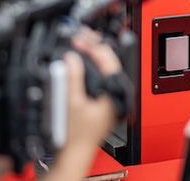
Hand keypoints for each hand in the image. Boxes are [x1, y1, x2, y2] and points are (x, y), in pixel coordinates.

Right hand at [64, 31, 122, 148]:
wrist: (74, 154)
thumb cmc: (77, 135)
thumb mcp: (72, 102)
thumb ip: (72, 78)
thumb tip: (72, 57)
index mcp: (115, 90)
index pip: (107, 58)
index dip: (91, 46)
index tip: (78, 39)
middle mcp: (117, 92)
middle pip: (108, 60)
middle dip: (93, 46)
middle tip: (79, 36)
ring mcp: (112, 96)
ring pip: (104, 68)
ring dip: (91, 55)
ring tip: (80, 44)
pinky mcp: (105, 100)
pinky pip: (101, 77)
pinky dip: (91, 67)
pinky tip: (81, 62)